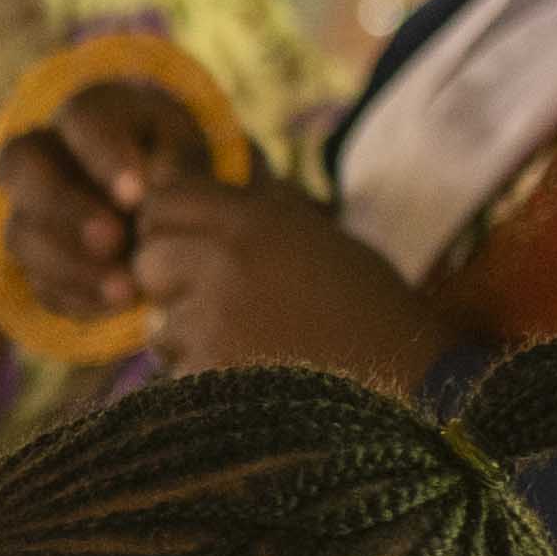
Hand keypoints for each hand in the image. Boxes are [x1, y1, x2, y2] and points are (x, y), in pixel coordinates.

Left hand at [121, 167, 463, 394]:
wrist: (408, 385)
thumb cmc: (375, 310)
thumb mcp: (326, 239)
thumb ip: (270, 207)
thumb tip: (234, 171)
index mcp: (256, 220)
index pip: (165, 200)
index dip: (168, 223)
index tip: (186, 243)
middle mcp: (225, 261)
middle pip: (148, 259)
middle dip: (169, 282)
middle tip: (208, 301)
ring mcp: (212, 321)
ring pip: (158, 324)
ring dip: (187, 337)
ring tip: (245, 346)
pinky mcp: (208, 376)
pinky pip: (180, 373)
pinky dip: (204, 379)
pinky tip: (252, 381)